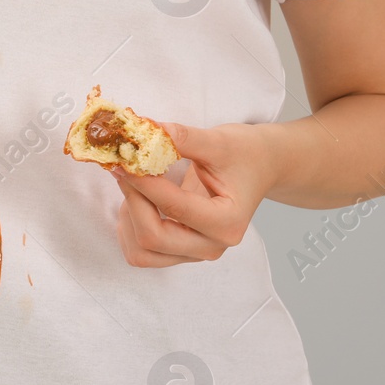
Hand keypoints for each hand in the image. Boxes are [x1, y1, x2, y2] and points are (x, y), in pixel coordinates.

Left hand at [110, 122, 277, 267]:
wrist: (260, 166)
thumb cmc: (245, 154)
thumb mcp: (218, 141)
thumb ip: (180, 138)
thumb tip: (142, 132)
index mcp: (227, 222)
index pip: (174, 207)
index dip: (143, 182)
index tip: (124, 159)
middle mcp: (212, 245)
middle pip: (153, 237)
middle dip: (132, 200)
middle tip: (124, 168)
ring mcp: (196, 252)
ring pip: (142, 251)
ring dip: (128, 218)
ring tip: (134, 185)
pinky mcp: (182, 252)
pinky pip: (142, 253)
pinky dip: (130, 228)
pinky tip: (138, 201)